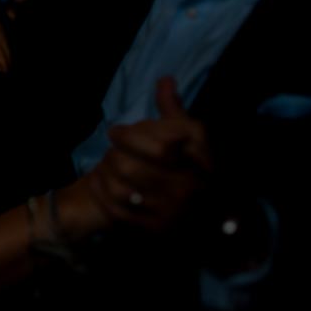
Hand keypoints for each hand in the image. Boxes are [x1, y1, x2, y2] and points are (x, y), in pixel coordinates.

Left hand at [88, 77, 211, 231]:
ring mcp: (168, 213)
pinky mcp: (154, 230)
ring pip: (121, 191)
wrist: (212, 216)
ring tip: (105, 166)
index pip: (155, 147)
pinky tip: (98, 182)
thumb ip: (174, 110)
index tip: (116, 131)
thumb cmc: (195, 166)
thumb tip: (165, 79)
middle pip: (130, 169)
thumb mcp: (192, 137)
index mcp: (193, 164)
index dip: (128, 136)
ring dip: (105, 175)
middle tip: (111, 151)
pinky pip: (117, 212)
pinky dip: (102, 195)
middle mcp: (182, 191)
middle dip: (113, 156)